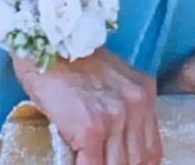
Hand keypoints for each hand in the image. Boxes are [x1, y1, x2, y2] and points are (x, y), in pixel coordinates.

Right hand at [14, 49, 161, 164]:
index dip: (136, 163)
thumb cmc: (68, 59)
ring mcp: (115, 116)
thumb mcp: (109, 80)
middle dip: (120, 164)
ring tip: (88, 157)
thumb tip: (121, 146)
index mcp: (143, 92)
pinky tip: (74, 157)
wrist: (43, 42)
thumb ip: (123, 108)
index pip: (152, 150)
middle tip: (101, 157)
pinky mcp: (91, 127)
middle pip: (138, 160)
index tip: (121, 161)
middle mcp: (135, 103)